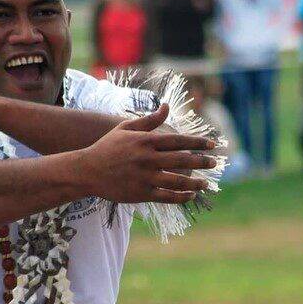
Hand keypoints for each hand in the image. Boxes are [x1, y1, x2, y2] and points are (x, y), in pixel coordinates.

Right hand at [73, 105, 218, 203]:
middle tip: (216, 163)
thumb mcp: (126, 128)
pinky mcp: (141, 194)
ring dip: (195, 183)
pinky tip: (191, 195)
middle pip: (182, 160)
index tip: (212, 144)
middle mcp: (147, 159)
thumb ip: (149, 120)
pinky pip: (167, 197)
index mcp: (145, 141)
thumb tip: (167, 106)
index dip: (197, 143)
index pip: (178, 140)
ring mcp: (145, 177)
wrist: (87, 170)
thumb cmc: (108, 147)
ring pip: (177, 181)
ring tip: (206, 183)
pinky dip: (181, 197)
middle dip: (202, 161)